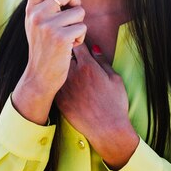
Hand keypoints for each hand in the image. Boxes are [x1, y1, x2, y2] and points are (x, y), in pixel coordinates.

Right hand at [12, 0, 86, 124]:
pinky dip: (80, 38)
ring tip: (67, 36)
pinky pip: (82, 27)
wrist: (40, 76)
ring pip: (79, 11)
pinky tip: (70, 46)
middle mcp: (37, 14)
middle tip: (71, 15)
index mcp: (30, 8)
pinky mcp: (61, 37)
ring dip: (78, 24)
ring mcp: (48, 26)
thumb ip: (44, 4)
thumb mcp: (36, 23)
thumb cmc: (43, 48)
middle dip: (76, 1)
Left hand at [55, 43, 139, 168]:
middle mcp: (73, 74)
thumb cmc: (115, 103)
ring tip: (66, 69)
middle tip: (70, 54)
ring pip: (57, 69)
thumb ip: (103, 61)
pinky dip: (58, 81)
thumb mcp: (115, 79)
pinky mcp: (59, 99)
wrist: (106, 129)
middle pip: (63, 54)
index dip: (78, 41)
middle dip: (66, 52)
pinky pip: (55, 84)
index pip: (77, 44)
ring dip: (60, 66)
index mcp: (88, 66)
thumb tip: (94, 48)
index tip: (79, 43)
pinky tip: (65, 85)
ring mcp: (64, 87)